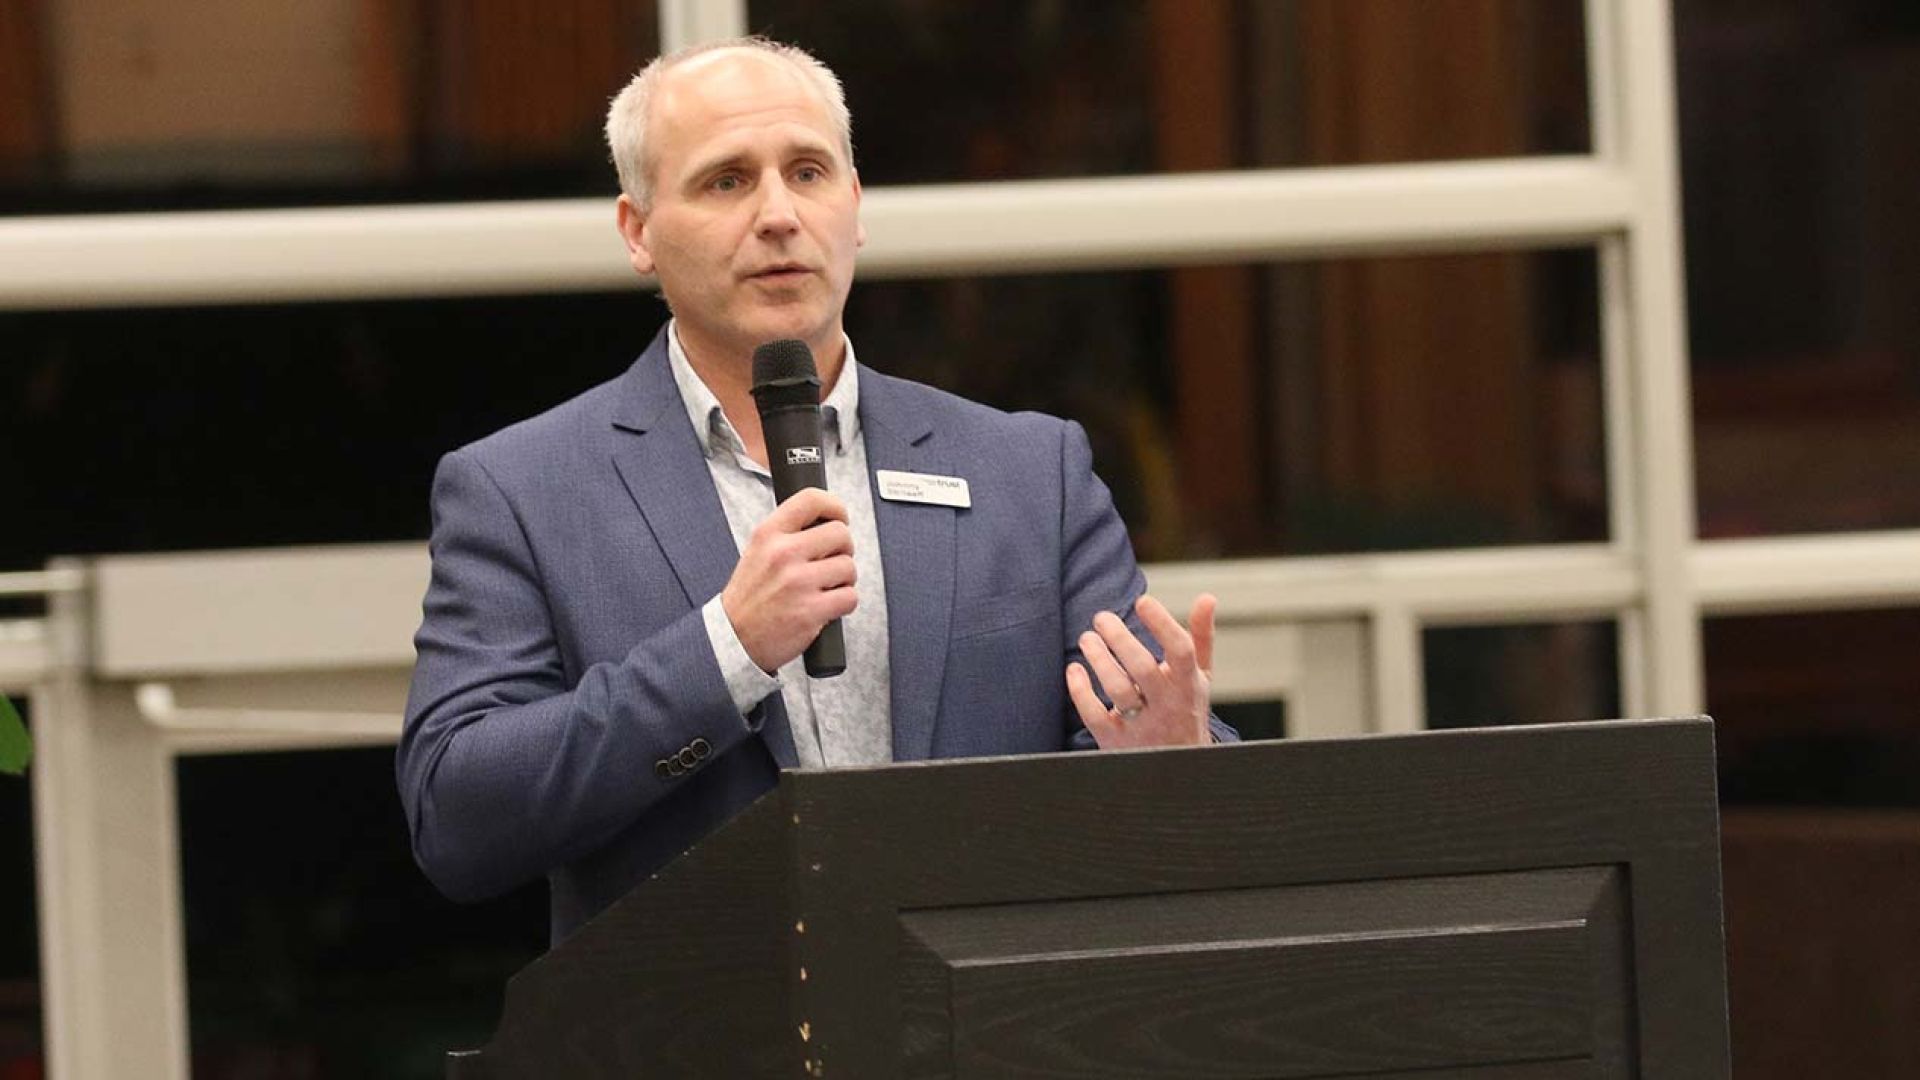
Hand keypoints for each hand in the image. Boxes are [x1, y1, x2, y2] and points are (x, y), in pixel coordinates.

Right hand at [721, 488, 856, 672]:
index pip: (811, 500)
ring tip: (826, 588)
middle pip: (841, 534)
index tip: (840, 518)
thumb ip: (787, 534)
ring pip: (849, 567)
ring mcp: (798, 582)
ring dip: (844, 580)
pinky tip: (826, 606)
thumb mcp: (757, 552)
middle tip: (832, 562)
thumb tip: (827, 521)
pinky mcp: (811, 611)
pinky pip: (850, 597)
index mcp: (768, 534)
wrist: (733, 638)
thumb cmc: (750, 596)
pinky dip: (844, 603)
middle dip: (843, 550)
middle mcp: (783, 554)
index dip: (835, 506)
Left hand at [1066, 593, 1215, 748]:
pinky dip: (1080, 691)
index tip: (1143, 601)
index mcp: (1189, 686)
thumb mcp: (1199, 677)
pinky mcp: (1116, 742)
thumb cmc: (1185, 710)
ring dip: (1099, 660)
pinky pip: (1095, 716)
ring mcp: (1141, 726)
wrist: (1178, 767)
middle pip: (1143, 668)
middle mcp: (1167, 707)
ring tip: (1087, 638)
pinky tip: (1074, 669)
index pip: (1181, 651)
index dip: (1162, 624)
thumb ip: (1201, 638)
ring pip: (1118, 690)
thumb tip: (1207, 598)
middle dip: (1120, 639)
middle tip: (1102, 617)